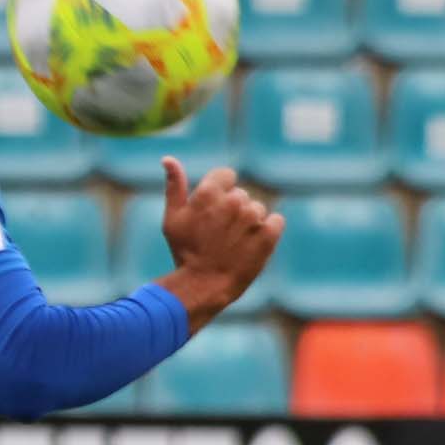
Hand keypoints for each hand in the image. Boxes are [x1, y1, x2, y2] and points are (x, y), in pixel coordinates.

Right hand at [158, 158, 284, 327]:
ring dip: (250, 223)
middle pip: (241, 195)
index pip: (227, 175)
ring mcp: (252, 217)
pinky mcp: (269, 234)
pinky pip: (276, 221)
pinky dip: (269, 231)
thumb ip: (174, 186)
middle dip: (233, 210)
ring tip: (235, 243)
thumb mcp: (172, 219)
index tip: (214, 213)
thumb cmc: (185, 252)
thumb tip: (168, 159)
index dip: (221, 192)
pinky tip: (253, 245)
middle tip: (220, 234)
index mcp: (208, 192)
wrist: (204, 285)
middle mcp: (232, 201)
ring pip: (258, 209)